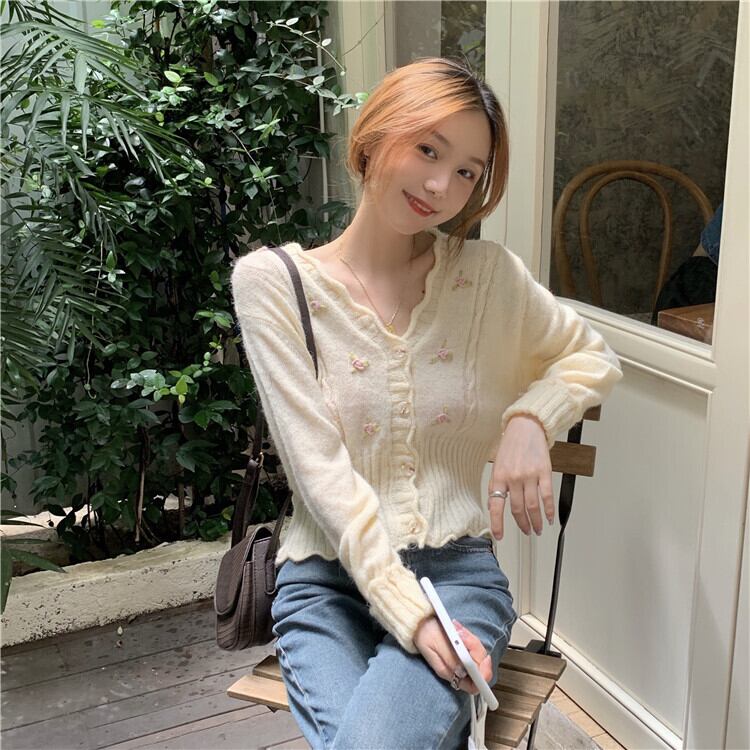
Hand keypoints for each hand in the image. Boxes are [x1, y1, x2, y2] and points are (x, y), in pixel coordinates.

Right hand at [414, 615, 492, 695]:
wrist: (417, 624)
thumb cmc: (424, 634)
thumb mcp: (437, 646)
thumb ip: (451, 659)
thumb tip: (466, 672)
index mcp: (451, 673)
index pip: (474, 685)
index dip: (483, 676)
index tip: (485, 660)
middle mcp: (457, 669)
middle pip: (479, 667)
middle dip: (476, 650)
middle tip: (464, 636)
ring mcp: (459, 660)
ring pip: (477, 655)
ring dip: (472, 641)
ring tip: (459, 631)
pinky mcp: (460, 651)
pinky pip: (472, 647)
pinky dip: (469, 637)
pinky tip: (459, 630)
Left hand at [488, 414, 553, 538]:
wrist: (526, 426)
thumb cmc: (511, 445)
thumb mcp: (497, 464)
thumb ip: (496, 485)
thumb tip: (494, 506)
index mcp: (499, 476)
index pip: (496, 506)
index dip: (497, 524)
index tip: (499, 536)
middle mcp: (513, 477)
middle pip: (517, 509)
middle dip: (522, 524)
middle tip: (526, 531)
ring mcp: (529, 475)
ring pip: (532, 506)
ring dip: (536, 521)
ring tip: (537, 529)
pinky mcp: (544, 472)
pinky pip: (547, 496)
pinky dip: (548, 510)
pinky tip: (549, 518)